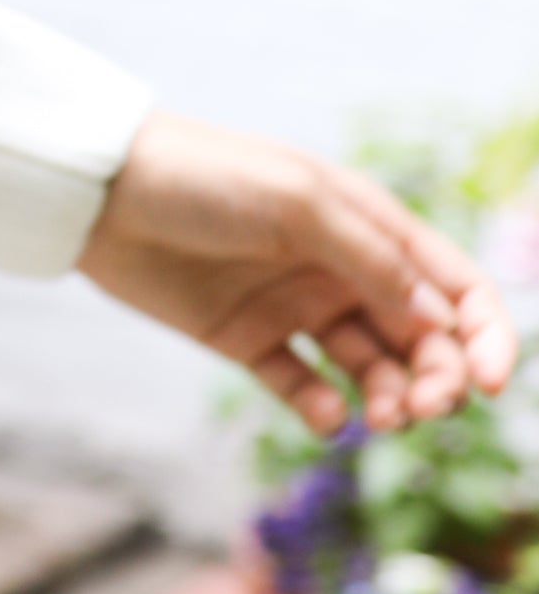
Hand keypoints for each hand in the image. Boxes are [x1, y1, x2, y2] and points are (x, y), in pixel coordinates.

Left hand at [79, 108, 515, 435]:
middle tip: (422, 408)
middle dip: (439, 378)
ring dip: (391, 398)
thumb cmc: (205, 176)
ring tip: (383, 417)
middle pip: (421, 338)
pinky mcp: (248, 340)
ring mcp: (297, 307)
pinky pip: (303, 387)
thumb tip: (441, 318)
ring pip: (370, 369)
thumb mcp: (298, 202)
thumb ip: (371, 258)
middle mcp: (342, 269)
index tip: (491, 384)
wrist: (102, 193)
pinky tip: (326, 416)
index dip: (485, 336)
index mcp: (369, 226)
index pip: (454, 287)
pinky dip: (324, 409)